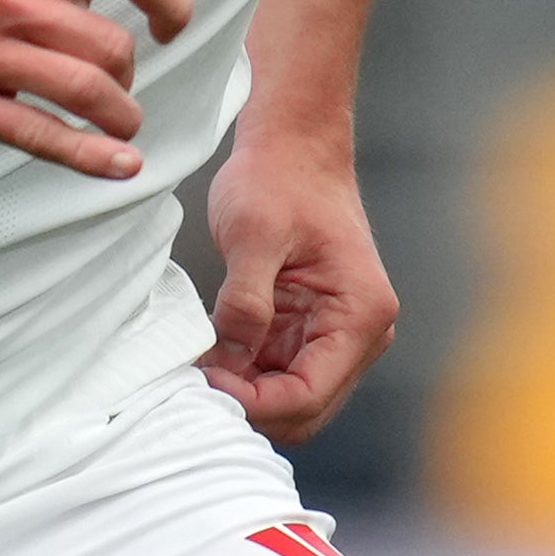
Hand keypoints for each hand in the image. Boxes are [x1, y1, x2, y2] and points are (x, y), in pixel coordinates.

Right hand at [0, 0, 190, 176]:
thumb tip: (102, 0)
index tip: (170, 24)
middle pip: (109, 45)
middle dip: (128, 74)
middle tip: (117, 85)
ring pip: (84, 91)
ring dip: (120, 115)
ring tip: (121, 123)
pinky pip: (39, 133)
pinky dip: (90, 155)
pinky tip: (121, 166)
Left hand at [198, 133, 393, 440]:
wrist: (293, 144)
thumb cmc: (280, 177)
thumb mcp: (253, 235)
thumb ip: (244, 303)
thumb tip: (228, 363)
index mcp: (360, 314)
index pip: (308, 396)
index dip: (253, 404)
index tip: (204, 383)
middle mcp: (359, 334)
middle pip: (304, 411)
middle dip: (249, 406)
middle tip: (194, 383)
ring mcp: (335, 334)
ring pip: (289, 399)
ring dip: (244, 394)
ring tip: (197, 369)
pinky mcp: (309, 328)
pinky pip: (276, 373)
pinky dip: (243, 375)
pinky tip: (209, 357)